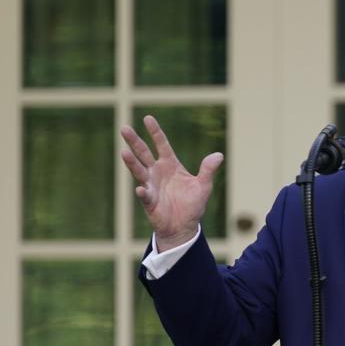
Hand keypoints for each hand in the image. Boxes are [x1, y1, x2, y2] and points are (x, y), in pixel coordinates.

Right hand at [120, 115, 223, 250]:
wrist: (184, 226)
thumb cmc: (192, 204)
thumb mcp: (203, 186)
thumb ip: (208, 170)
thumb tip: (219, 155)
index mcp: (170, 165)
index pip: (162, 145)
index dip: (155, 132)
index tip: (148, 118)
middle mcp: (157, 172)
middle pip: (143, 153)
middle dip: (134, 142)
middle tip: (124, 128)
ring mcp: (151, 186)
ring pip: (139, 171)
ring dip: (132, 162)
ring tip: (124, 153)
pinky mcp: (149, 201)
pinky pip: (145, 195)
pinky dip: (143, 192)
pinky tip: (141, 189)